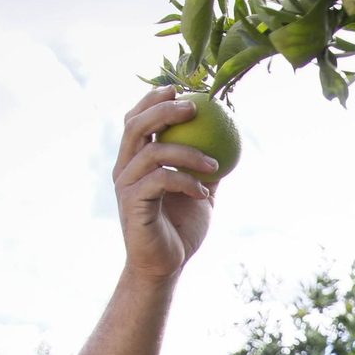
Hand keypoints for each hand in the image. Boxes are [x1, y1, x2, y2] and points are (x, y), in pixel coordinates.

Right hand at [113, 86, 218, 279]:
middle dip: (163, 110)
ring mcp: (126, 185)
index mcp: (135, 161)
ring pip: (152, 152)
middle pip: (136, 126)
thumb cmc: (180, 229)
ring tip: (214, 164)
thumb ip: (206, 168)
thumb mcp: (199, 193)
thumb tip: (230, 143)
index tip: (179, 88)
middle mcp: (125, 168)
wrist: (165, 266)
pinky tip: (204, 192)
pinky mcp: (133, 204)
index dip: (153, 99)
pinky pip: (160, 181)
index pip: (137, 120)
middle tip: (194, 108)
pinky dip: (185, 181)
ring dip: (187, 152)